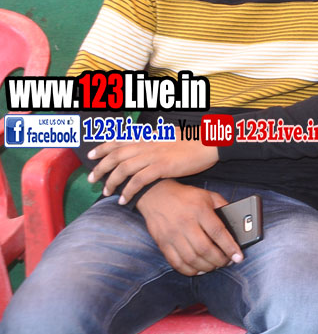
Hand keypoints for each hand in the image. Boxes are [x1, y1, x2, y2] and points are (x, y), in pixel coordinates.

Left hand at [88, 137, 218, 202]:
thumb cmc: (193, 140)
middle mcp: (147, 144)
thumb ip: (155, 138)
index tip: (91, 155)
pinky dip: (128, 190)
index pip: (118, 140)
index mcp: (148, 135)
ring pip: (123, 168)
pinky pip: (138, 181)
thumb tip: (148, 139)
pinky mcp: (161, 167)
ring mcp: (153, 155)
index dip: (102, 147)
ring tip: (105, 191)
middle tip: (91, 178)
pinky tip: (124, 199)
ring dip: (111, 181)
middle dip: (100, 167)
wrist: (209, 143)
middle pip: (115, 155)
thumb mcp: (170, 134)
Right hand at [135, 180, 243, 274]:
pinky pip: (176, 263)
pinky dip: (189, 270)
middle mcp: (185, 223)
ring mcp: (172, 235)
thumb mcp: (208, 195)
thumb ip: (223, 206)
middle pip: (205, 249)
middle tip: (227, 262)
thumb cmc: (186, 196)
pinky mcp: (162, 243)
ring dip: (206, 267)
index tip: (238, 256)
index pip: (218, 232)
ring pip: (191, 259)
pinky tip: (198, 269)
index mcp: (200, 210)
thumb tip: (237, 222)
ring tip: (215, 266)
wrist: (156, 195)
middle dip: (219, 260)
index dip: (230, 247)